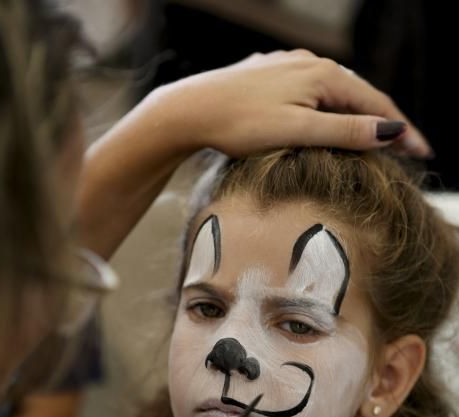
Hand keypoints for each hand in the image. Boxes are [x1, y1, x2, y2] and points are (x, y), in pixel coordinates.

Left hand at [159, 49, 430, 157]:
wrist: (189, 110)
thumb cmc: (240, 124)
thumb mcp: (298, 131)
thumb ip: (344, 131)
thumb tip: (389, 132)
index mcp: (322, 75)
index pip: (376, 104)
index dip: (403, 131)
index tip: (423, 154)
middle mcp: (309, 65)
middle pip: (359, 96)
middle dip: (384, 123)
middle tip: (407, 152)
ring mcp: (288, 69)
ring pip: (335, 95)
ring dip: (358, 117)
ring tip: (374, 142)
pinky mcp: (269, 78)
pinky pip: (312, 95)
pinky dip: (330, 112)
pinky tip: (329, 123)